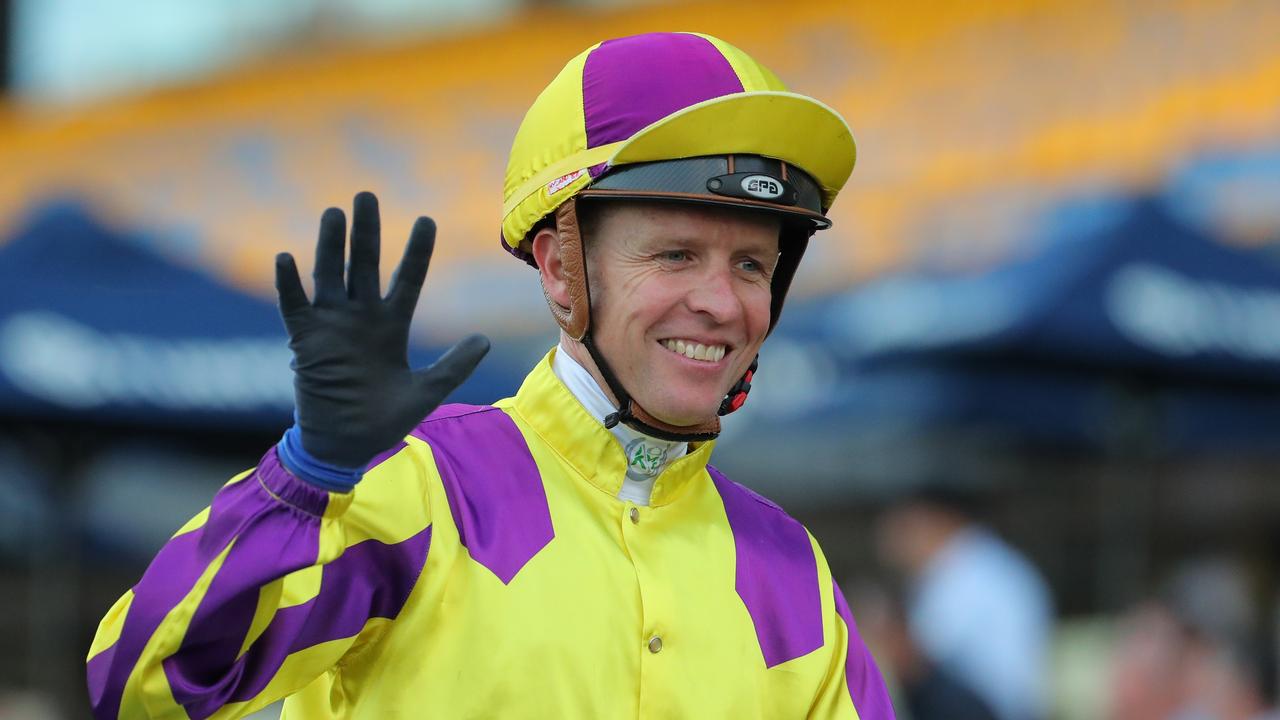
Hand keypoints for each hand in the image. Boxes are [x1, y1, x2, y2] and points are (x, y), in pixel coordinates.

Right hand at [274, 192, 489, 468]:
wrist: (345, 445)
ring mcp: (331, 327)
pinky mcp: (305, 342)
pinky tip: (286, 258)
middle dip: (366, 232)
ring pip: (330, 275)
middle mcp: (361, 318)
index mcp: (391, 325)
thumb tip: (486, 340)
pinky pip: (295, 307)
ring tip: (333, 212)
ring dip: (330, 245)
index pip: (408, 279)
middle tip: (366, 195)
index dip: (417, 251)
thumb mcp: (426, 392)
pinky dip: (289, 284)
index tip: (427, 219)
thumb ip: (454, 366)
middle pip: (365, 265)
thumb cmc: (384, 420)